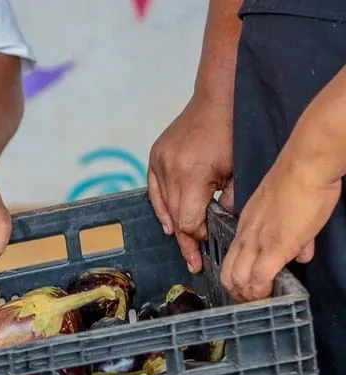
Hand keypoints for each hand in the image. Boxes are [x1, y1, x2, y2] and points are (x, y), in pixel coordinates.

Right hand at [148, 95, 233, 272]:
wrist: (218, 98)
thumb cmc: (232, 131)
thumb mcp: (238, 170)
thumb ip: (229, 200)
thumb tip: (223, 222)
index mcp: (192, 174)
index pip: (188, 220)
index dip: (198, 236)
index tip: (207, 245)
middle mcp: (170, 170)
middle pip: (174, 217)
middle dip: (187, 238)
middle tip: (195, 260)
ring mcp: (159, 162)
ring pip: (163, 206)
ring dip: (174, 224)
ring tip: (182, 244)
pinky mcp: (155, 157)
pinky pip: (153, 191)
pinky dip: (160, 208)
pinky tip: (167, 223)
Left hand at [220, 158, 340, 301]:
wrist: (306, 166)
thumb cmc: (301, 180)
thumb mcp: (289, 209)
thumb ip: (293, 235)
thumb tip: (301, 254)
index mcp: (247, 224)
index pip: (231, 257)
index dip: (237, 278)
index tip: (249, 288)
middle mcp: (246, 234)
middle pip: (227, 273)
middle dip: (238, 293)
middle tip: (252, 302)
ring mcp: (259, 241)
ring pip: (238, 279)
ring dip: (248, 296)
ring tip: (261, 302)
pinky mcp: (276, 246)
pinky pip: (260, 278)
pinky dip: (262, 292)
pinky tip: (271, 296)